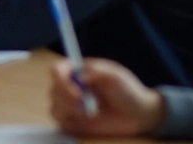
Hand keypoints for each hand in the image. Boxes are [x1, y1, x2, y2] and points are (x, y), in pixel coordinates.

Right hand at [50, 59, 164, 136]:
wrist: (139, 115)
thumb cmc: (128, 91)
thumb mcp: (115, 76)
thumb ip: (96, 71)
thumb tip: (79, 77)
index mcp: (77, 71)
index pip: (57, 69)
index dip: (60, 79)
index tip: (76, 91)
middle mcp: (70, 86)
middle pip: (53, 90)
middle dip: (66, 99)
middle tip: (83, 104)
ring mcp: (70, 104)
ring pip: (55, 107)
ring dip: (69, 111)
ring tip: (89, 114)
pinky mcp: (74, 120)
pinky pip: (61, 121)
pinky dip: (70, 121)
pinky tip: (87, 120)